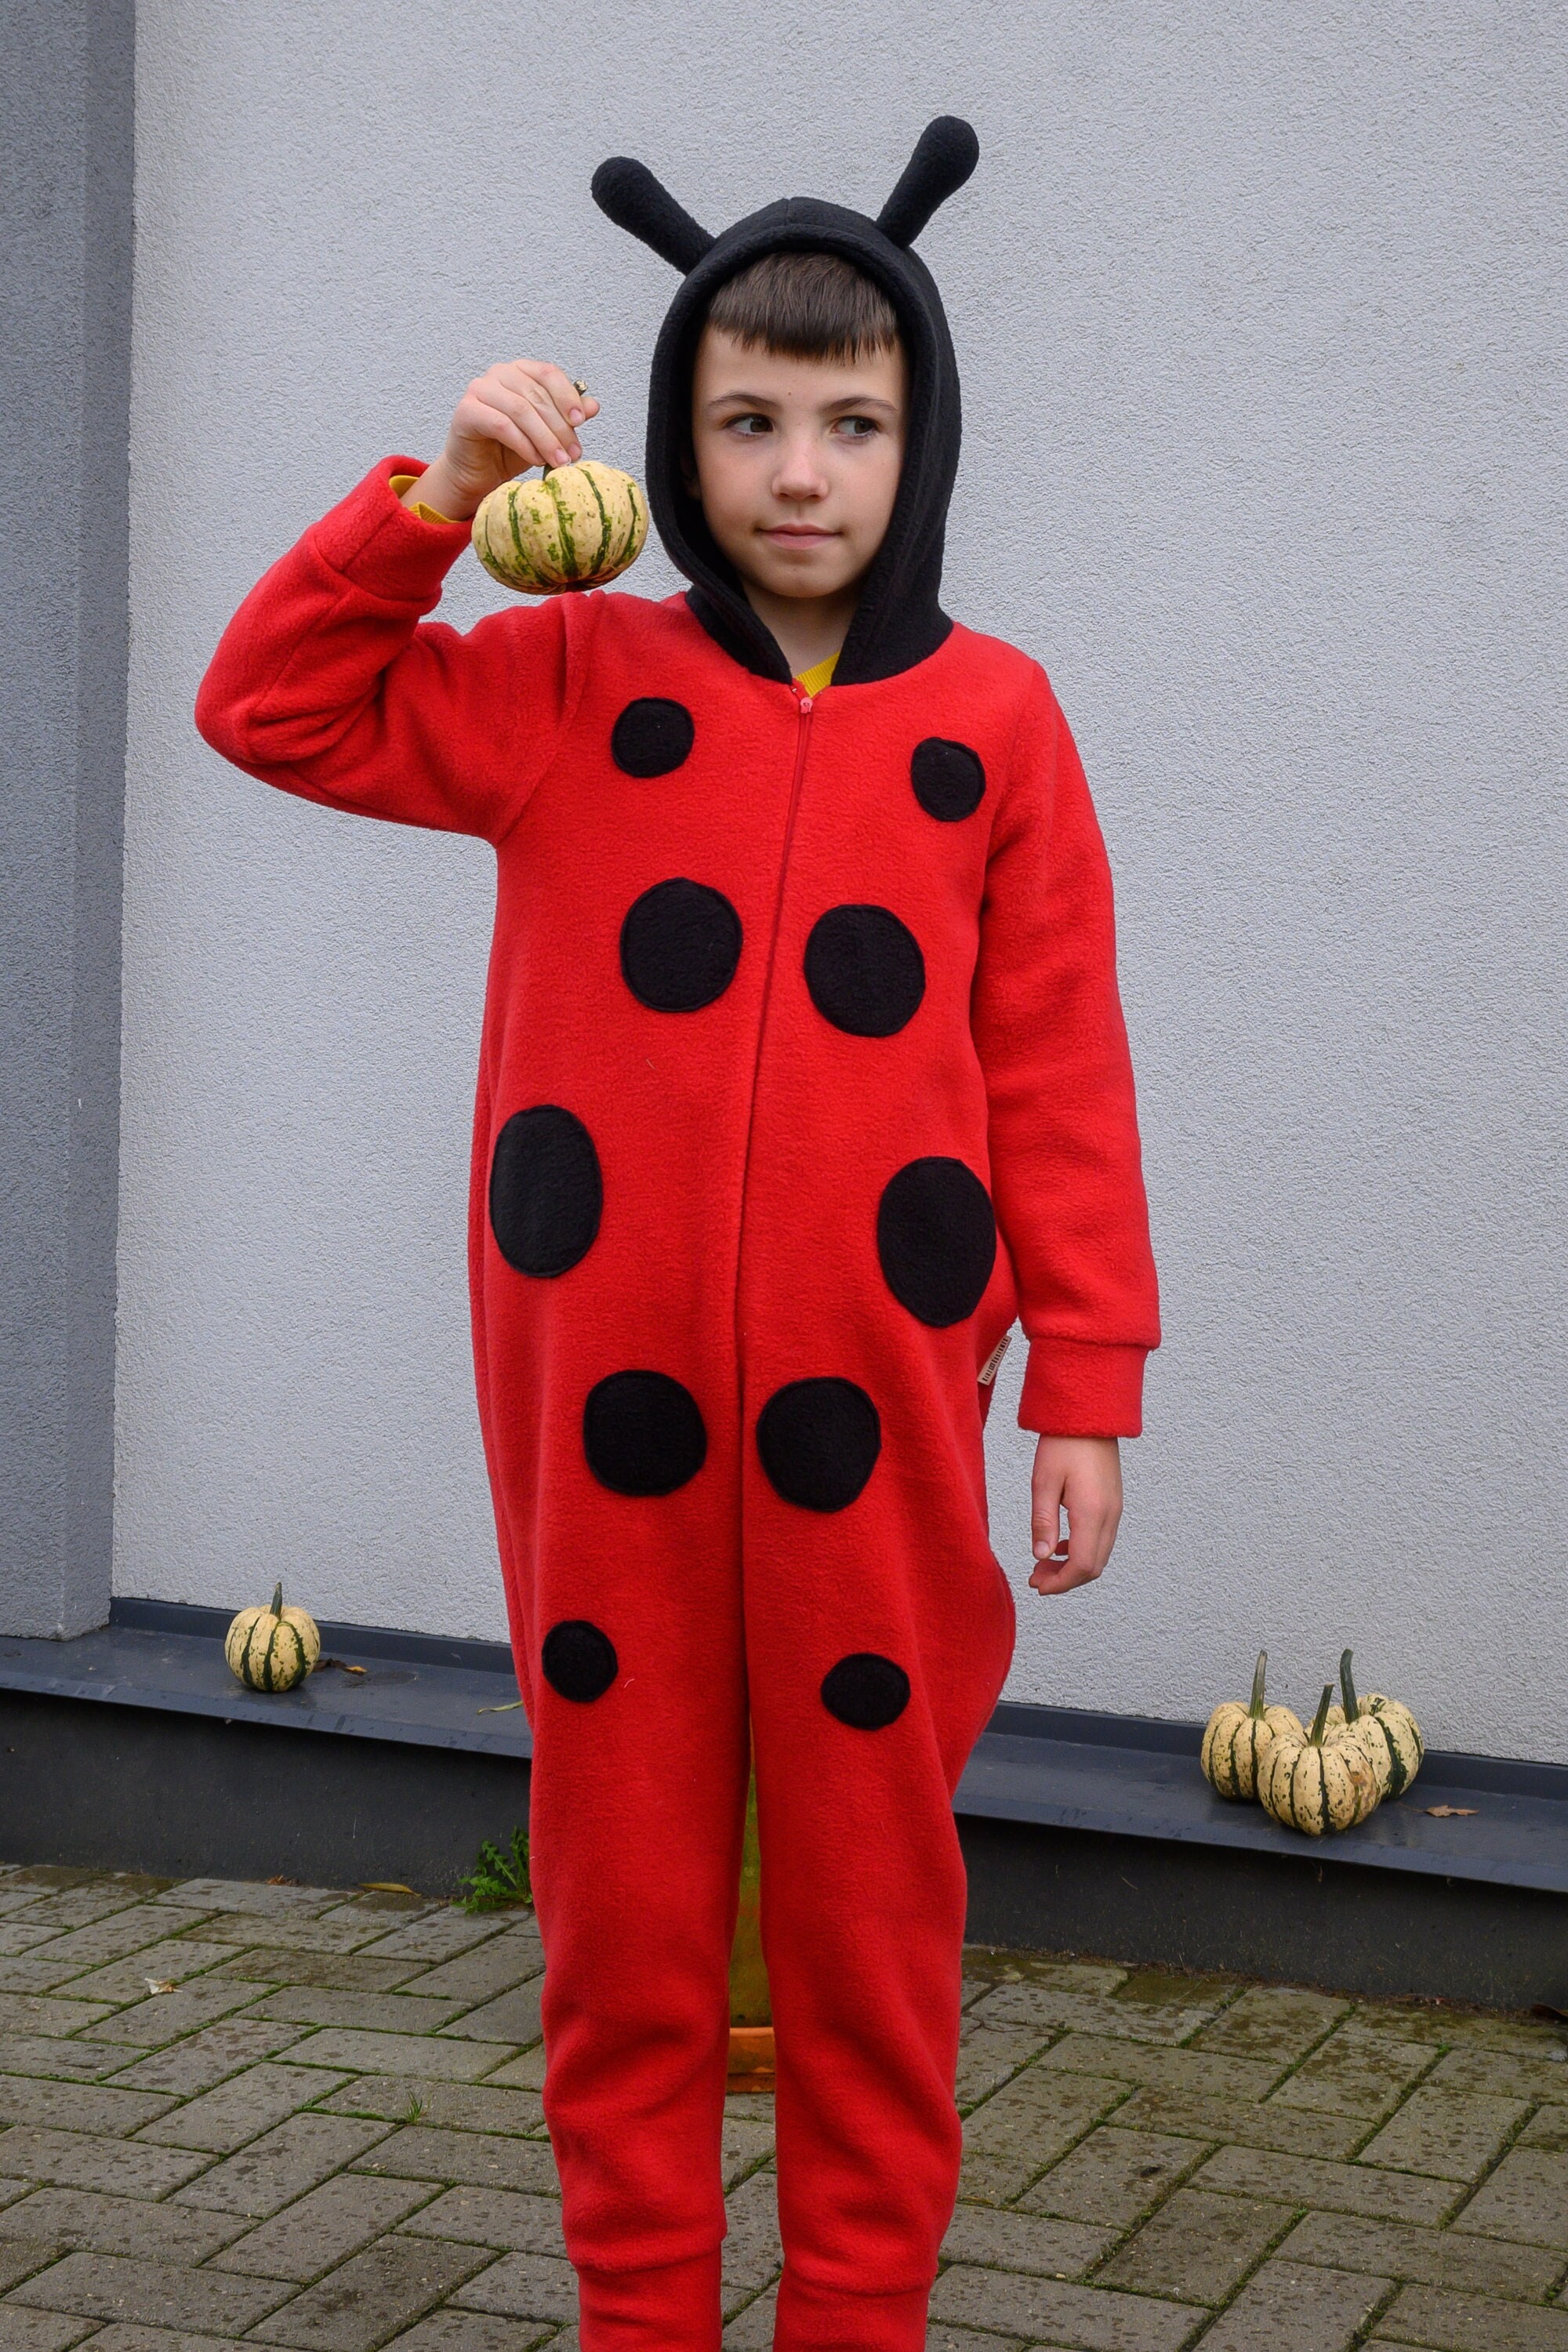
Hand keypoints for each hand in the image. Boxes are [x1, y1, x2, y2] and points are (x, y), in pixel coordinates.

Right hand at [405, 360, 601, 522]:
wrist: (478, 473)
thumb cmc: (511, 449)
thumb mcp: (547, 433)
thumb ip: (567, 418)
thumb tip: (593, 406)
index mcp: (521, 371)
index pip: (548, 373)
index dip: (567, 396)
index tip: (581, 421)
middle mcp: (499, 373)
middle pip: (536, 395)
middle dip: (559, 427)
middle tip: (573, 454)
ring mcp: (480, 389)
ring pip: (521, 410)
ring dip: (545, 439)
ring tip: (558, 462)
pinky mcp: (467, 411)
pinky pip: (502, 425)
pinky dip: (523, 444)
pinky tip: (536, 460)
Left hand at [1029, 1435, 1122, 1594]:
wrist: (1090, 1416)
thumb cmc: (1063, 1443)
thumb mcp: (1043, 1481)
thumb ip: (1043, 1522)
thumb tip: (1042, 1557)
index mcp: (1093, 1512)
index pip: (1082, 1565)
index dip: (1060, 1583)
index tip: (1038, 1585)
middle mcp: (1110, 1516)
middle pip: (1093, 1566)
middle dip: (1065, 1580)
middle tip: (1036, 1578)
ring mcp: (1115, 1510)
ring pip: (1099, 1555)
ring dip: (1073, 1567)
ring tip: (1044, 1564)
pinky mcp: (1113, 1504)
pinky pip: (1102, 1539)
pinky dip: (1082, 1551)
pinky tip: (1060, 1544)